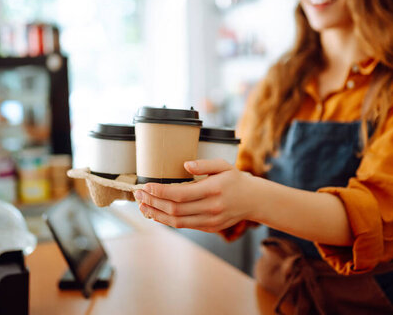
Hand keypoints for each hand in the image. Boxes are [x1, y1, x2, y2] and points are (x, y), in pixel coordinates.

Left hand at [134, 159, 256, 232]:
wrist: (253, 200)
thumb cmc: (235, 179)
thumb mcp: (223, 165)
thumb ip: (204, 164)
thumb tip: (185, 165)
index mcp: (214, 189)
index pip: (180, 194)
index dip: (160, 191)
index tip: (146, 187)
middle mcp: (211, 207)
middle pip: (175, 209)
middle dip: (153, 202)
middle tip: (138, 195)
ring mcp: (210, 221)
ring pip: (177, 221)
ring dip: (156, 214)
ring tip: (142, 206)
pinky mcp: (209, 228)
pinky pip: (183, 226)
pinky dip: (167, 221)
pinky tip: (156, 213)